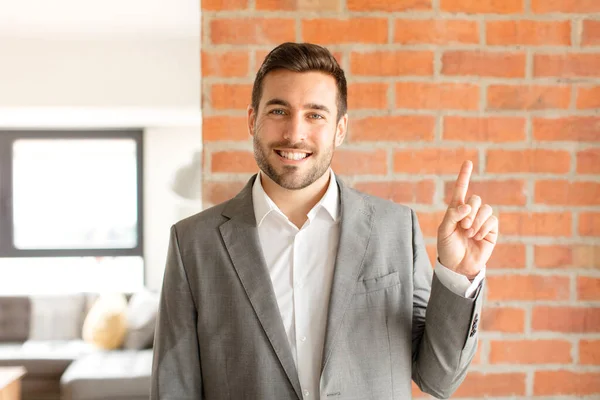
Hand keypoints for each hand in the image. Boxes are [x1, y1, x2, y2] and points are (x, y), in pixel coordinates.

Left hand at [437, 160, 498, 278]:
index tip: (468, 162)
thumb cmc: (448, 248)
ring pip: (485, 208)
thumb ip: (452, 216)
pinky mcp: (491, 230)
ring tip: (469, 233)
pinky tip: (477, 237)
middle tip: (463, 226)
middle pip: (475, 199)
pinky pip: (492, 220)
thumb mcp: (444, 231)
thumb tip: (466, 206)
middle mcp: (470, 213)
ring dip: (476, 220)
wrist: (458, 266)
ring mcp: (481, 221)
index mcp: (455, 210)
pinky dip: (484, 227)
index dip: (464, 176)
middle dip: (469, 211)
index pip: (460, 190)